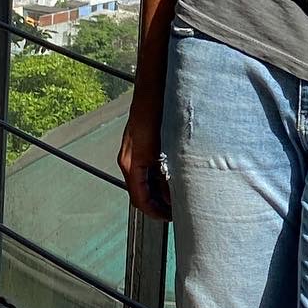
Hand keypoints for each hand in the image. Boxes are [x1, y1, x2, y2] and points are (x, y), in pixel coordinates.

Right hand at [118, 100, 171, 219]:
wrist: (153, 89)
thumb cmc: (159, 114)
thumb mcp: (166, 149)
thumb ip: (167, 173)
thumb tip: (173, 194)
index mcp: (132, 164)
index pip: (139, 199)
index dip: (155, 212)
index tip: (170, 218)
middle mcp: (128, 160)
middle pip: (140, 192)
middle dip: (158, 203)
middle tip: (178, 209)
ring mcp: (131, 152)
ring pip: (143, 180)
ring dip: (159, 190)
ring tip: (179, 194)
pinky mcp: (138, 144)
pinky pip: (145, 168)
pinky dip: (158, 176)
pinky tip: (174, 175)